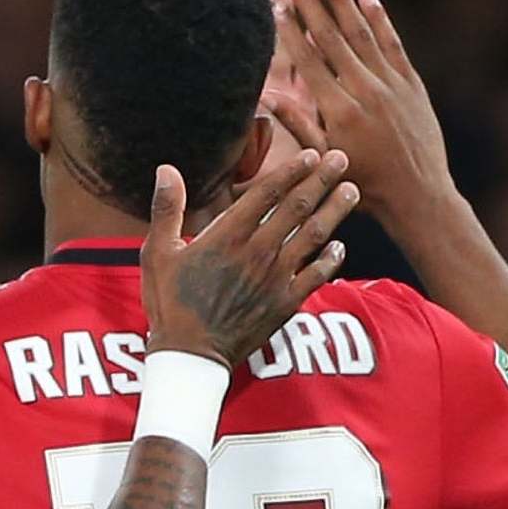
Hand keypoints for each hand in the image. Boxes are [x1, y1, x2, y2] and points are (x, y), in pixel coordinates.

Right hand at [142, 151, 353, 367]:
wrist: (190, 354)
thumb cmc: (169, 302)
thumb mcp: (157, 253)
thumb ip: (167, 210)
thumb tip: (166, 170)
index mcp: (226, 237)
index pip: (266, 194)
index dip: (291, 171)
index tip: (309, 154)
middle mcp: (257, 252)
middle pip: (297, 207)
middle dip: (321, 180)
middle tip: (340, 158)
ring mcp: (276, 277)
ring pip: (314, 236)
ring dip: (335, 210)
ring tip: (351, 190)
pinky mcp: (286, 302)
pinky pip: (317, 274)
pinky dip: (332, 258)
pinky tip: (340, 246)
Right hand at [273, 0, 458, 233]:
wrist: (418, 194)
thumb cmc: (362, 184)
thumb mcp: (323, 160)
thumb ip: (298, 125)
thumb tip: (266, 98)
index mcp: (338, 111)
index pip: (309, 59)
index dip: (290, 28)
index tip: (276, 2)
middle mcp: (365, 90)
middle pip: (332, 37)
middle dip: (310, 2)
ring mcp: (391, 84)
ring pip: (362, 33)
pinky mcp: (412, 85)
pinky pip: (393, 45)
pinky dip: (380, 20)